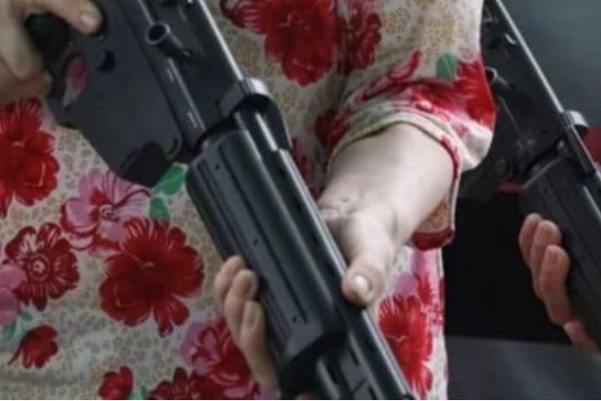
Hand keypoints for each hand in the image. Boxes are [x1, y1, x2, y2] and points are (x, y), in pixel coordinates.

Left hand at [214, 200, 399, 395]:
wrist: (348, 217)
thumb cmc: (369, 242)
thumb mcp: (374, 253)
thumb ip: (369, 273)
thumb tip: (355, 291)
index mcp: (337, 340)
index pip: (314, 381)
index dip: (304, 394)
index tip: (298, 393)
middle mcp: (307, 338)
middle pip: (268, 363)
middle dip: (252, 338)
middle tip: (253, 301)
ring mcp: (283, 320)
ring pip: (247, 337)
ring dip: (235, 309)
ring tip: (244, 272)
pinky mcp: (267, 297)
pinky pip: (236, 307)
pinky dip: (227, 290)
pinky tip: (233, 267)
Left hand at [518, 185, 600, 350]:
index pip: (596, 335)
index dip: (583, 337)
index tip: (575, 325)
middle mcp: (586, 295)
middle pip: (559, 306)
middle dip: (552, 279)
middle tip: (558, 248)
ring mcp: (565, 277)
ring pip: (540, 281)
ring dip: (537, 256)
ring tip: (548, 226)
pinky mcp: (550, 255)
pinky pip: (532, 256)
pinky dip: (528, 241)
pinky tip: (534, 221)